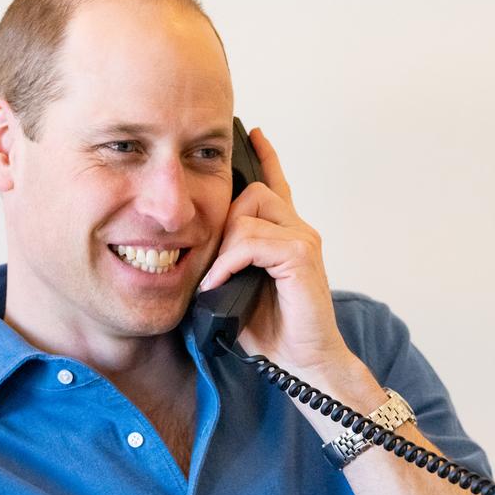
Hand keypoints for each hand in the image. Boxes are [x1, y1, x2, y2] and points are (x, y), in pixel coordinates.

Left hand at [199, 128, 354, 379]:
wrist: (303, 361)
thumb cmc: (272, 331)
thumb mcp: (236, 289)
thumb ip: (224, 263)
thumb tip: (192, 254)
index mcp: (285, 235)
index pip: (275, 184)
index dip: (265, 156)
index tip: (253, 132)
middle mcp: (298, 230)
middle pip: (251, 194)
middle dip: (223, 223)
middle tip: (212, 265)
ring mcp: (303, 240)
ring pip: (250, 213)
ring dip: (223, 247)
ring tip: (215, 279)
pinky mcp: (301, 256)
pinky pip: (253, 241)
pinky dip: (229, 262)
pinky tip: (219, 282)